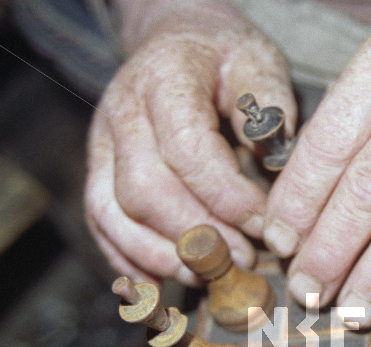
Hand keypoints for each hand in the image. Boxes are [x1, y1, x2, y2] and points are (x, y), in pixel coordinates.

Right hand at [86, 0, 295, 284]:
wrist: (177, 42)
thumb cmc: (225, 59)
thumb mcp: (258, 61)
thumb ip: (269, 102)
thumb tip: (273, 155)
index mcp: (164, 79)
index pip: (186, 150)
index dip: (226, 197)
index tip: (264, 224)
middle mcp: (121, 112)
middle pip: (145, 191)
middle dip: (198, 235)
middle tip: (245, 258)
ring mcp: (101, 144)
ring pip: (114, 213)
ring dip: (163, 256)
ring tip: (210, 274)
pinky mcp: (97, 171)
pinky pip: (101, 224)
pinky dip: (131, 260)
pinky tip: (167, 281)